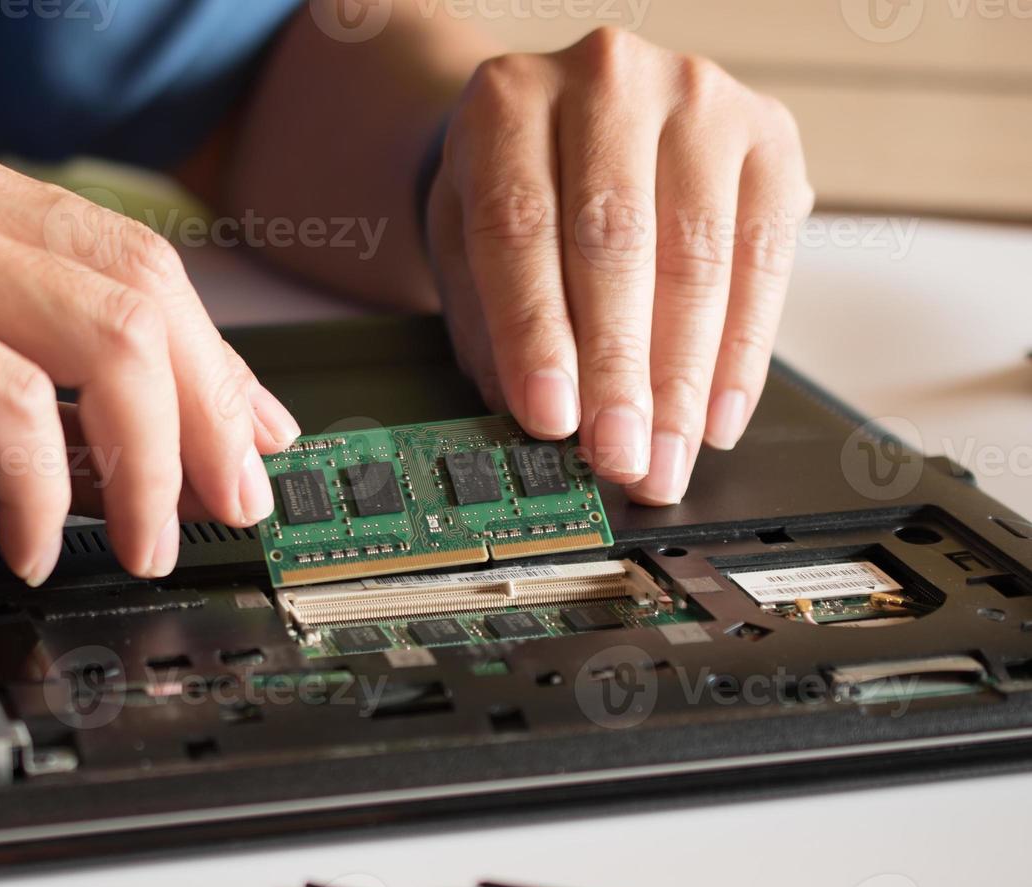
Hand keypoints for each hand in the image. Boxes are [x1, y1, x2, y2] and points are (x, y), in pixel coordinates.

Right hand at [0, 126, 298, 585]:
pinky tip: (34, 551)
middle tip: (231, 509)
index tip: (255, 444)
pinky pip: (11, 406)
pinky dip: (45, 496)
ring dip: (152, 461)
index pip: (132, 263)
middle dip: (209, 416)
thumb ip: (71, 421)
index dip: (216, 361)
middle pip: (140, 290)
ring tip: (147, 543)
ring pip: (103, 339)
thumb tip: (202, 459)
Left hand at [426, 28, 812, 503]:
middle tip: (618, 456)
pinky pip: (765, 257)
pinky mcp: (769, 132)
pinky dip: (741, 352)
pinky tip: (715, 418)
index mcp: (508, 101)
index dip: (535, 332)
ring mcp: (698, 97)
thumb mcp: (464, 240)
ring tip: (665, 459)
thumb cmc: (517, 188)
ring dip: (684, 379)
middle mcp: (605, 80)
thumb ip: (487, 320)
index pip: (519, 227)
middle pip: (615, 242)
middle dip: (620, 370)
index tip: (550, 417)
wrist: (571, 117)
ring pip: (698, 256)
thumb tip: (531, 418)